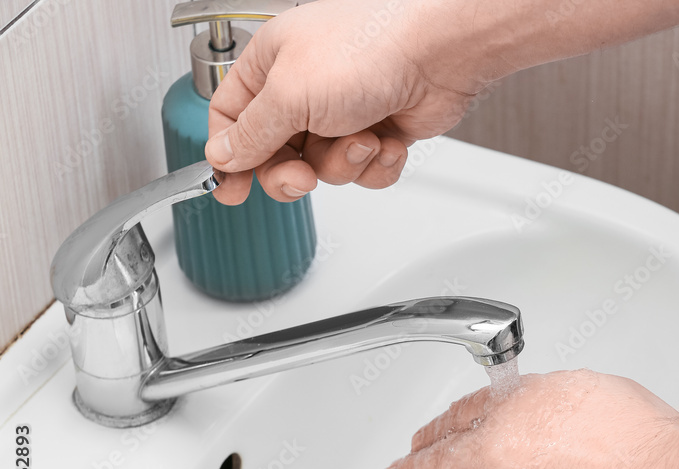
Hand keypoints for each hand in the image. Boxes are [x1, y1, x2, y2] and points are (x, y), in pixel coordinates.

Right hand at [205, 0, 484, 203]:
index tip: (231, 191)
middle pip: (276, 154)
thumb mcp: (290, 94)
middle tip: (303, 177)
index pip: (231, 118)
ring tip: (363, 137)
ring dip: (344, 163)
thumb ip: (251, 133)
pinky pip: (364, 171)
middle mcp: (305, 87)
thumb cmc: (368, 49)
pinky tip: (388, 141)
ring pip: (324, 169)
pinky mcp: (379, 132)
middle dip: (292, 174)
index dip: (228, 158)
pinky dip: (376, 165)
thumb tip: (222, 156)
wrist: (439, 54)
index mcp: (272, 65)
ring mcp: (344, 112)